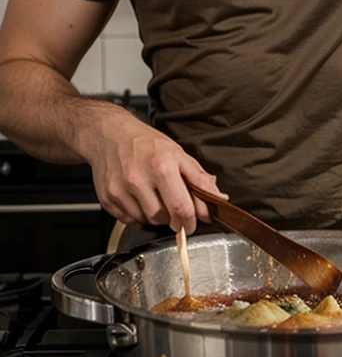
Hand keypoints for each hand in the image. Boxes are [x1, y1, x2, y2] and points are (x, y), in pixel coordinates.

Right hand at [84, 112, 227, 233]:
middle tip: (172, 203)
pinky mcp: (108, 198)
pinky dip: (137, 214)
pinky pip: (129, 220)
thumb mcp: (178, 154)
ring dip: (155, 215)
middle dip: (173, 217)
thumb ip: (200, 179)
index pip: (182, 208)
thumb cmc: (146, 143)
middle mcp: (138, 178)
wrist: (110, 134)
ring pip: (146, 221)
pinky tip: (137, 196)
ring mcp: (120, 190)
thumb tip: (219, 199)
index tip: (192, 222)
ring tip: (152, 194)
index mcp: (162, 165)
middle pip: (163, 218)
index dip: (191, 221)